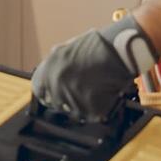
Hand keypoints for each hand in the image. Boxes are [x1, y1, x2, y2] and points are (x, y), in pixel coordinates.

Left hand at [30, 14, 156, 121]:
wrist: (121, 49)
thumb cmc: (99, 45)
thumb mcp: (68, 49)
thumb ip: (56, 66)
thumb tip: (50, 80)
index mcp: (49, 69)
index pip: (40, 91)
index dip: (48, 94)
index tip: (54, 96)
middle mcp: (57, 84)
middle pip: (58, 104)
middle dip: (69, 100)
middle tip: (84, 90)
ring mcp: (72, 97)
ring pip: (75, 111)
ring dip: (85, 104)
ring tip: (97, 87)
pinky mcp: (90, 108)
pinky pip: (92, 114)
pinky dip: (99, 107)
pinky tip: (105, 92)